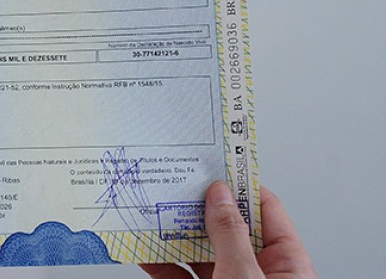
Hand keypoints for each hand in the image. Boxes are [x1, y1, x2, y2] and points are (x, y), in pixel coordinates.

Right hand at [141, 182, 316, 278]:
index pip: (264, 210)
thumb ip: (230, 235)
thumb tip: (219, 195)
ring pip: (196, 251)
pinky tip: (141, 247)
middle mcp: (257, 274)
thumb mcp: (246, 278)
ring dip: (170, 232)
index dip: (238, 183)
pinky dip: (158, 261)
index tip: (211, 161)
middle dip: (195, 205)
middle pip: (225, 227)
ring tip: (149, 209)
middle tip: (172, 180)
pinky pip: (177, 275)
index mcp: (286, 265)